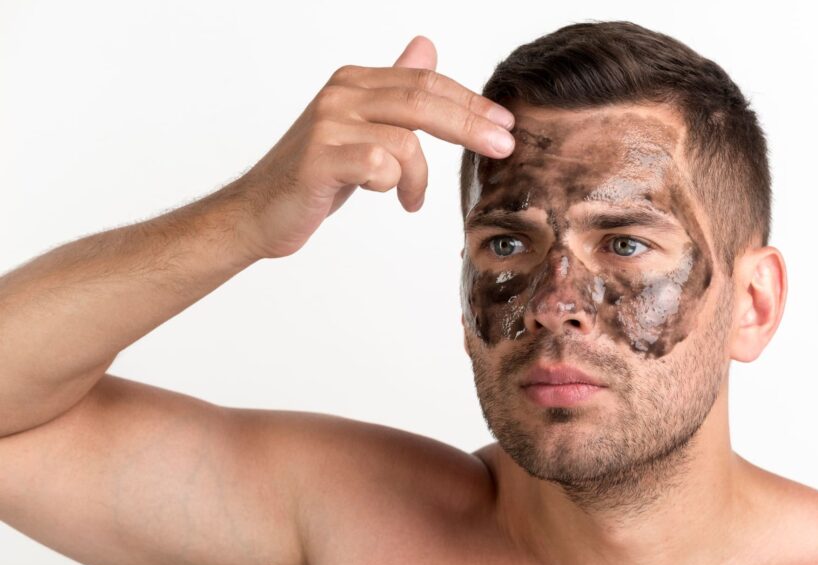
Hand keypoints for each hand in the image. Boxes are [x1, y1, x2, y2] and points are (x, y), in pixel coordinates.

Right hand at [231, 35, 515, 259]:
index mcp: (354, 82)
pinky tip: (390, 198)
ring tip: (412, 198)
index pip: (426, 81)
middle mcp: (341, 94)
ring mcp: (328, 124)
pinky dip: (395, 185)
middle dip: (470, 124)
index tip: (505, 124)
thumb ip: (394, 90)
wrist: (259, 211)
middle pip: (423, 100)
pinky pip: (379, 166)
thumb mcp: (360, 127)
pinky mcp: (320, 158)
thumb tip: (426, 47)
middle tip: (503, 147)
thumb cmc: (314, 173)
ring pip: (405, 140)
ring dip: (420, 177)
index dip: (470, 102)